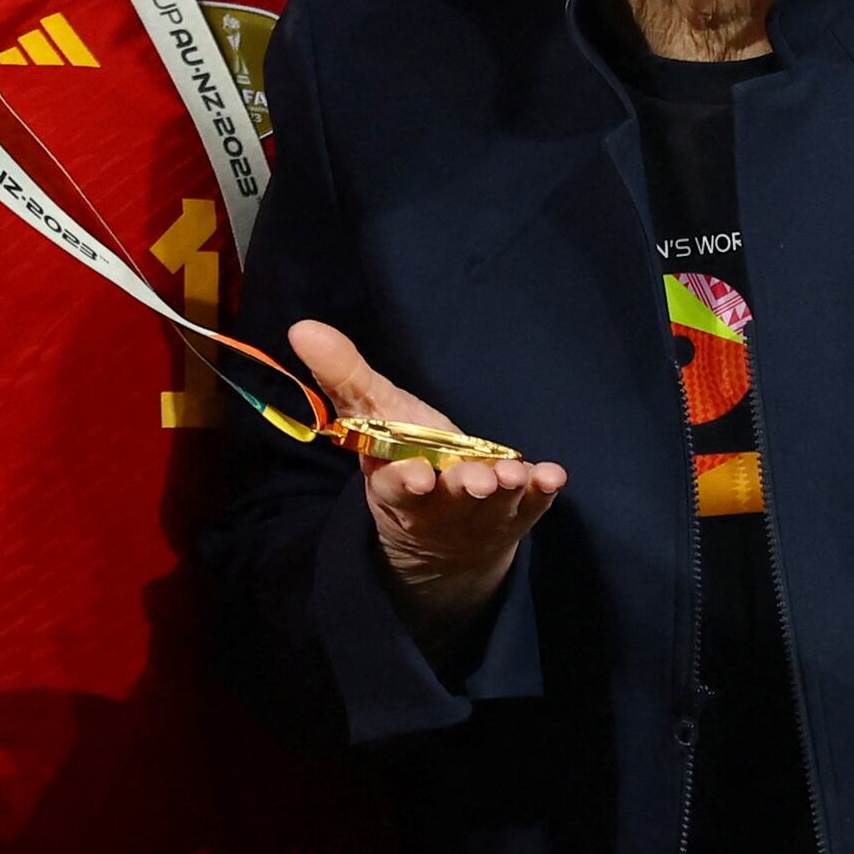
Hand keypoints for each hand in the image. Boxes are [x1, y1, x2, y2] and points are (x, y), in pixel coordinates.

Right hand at [288, 320, 565, 643]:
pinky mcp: (516, 514)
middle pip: (450, 502)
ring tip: (511, 474)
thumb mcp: (371, 416)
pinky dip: (541, 491)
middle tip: (478, 481)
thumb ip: (343, 375)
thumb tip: (302, 327)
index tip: (418, 478)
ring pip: (493, 506)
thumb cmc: (404, 455)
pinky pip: (532, 505)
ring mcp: (480, 515)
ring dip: (504, 489)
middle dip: (463, 489)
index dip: (407, 483)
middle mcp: (438, 508)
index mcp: (396, 487)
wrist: (440, 526)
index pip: (397, 489)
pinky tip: (551, 475)